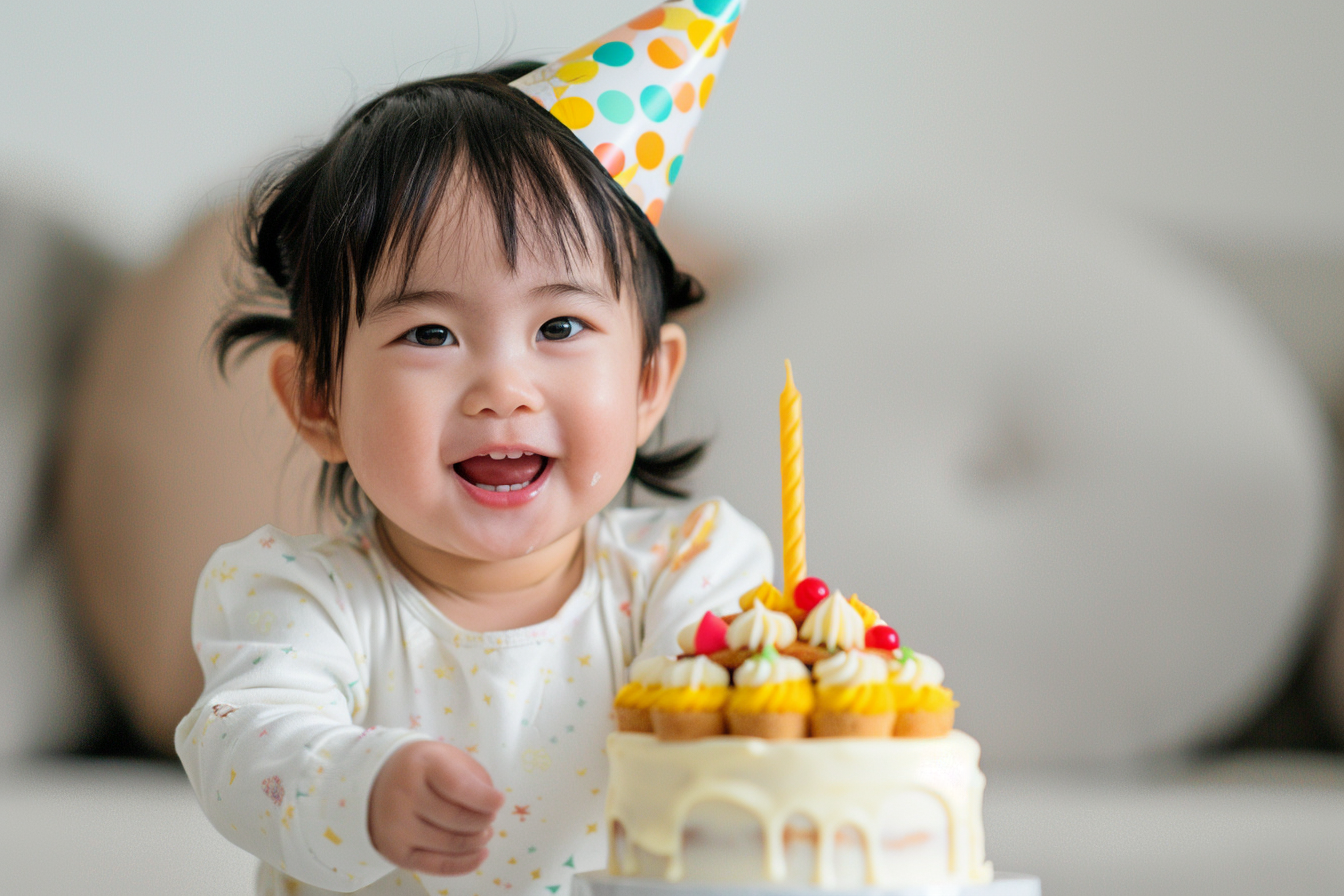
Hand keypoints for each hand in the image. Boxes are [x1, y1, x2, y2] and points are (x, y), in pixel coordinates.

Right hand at [368, 741, 504, 874]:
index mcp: (419, 765)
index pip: (457, 787)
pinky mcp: (395, 852)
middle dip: (483, 821)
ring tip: (485, 832)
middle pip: (456, 819)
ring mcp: (396, 827)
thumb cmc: (423, 769)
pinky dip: (465, 863)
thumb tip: (492, 806)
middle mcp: (403, 796)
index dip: (484, 798)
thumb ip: (472, 776)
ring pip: (450, 844)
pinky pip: (437, 866)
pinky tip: (481, 853)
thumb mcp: (446, 757)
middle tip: (491, 817)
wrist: (376, 781)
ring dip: (477, 841)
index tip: (500, 801)